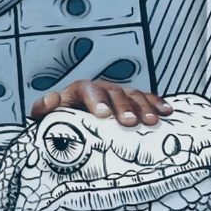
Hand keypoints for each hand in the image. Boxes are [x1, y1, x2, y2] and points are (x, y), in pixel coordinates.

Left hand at [30, 81, 172, 126]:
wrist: (73, 122)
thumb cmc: (60, 119)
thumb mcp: (47, 115)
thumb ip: (42, 108)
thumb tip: (50, 100)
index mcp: (80, 90)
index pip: (88, 90)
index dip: (97, 101)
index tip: (103, 115)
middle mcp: (102, 89)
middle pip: (115, 93)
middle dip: (123, 107)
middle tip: (130, 122)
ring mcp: (119, 94)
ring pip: (133, 95)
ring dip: (144, 107)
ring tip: (151, 122)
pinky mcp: (132, 102)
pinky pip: (147, 99)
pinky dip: (157, 104)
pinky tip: (167, 112)